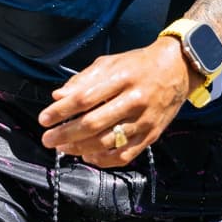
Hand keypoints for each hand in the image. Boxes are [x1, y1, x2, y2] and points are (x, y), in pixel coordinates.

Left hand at [36, 37, 195, 168]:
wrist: (177, 70)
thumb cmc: (138, 65)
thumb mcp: (110, 63)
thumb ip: (83, 80)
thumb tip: (58, 96)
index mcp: (121, 78)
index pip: (85, 98)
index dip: (61, 111)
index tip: (44, 119)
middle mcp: (134, 100)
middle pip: (94, 123)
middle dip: (66, 133)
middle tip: (48, 139)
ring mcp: (144, 120)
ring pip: (107, 142)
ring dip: (80, 148)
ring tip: (63, 147)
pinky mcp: (151, 136)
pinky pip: (124, 155)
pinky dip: (103, 159)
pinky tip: (88, 155)